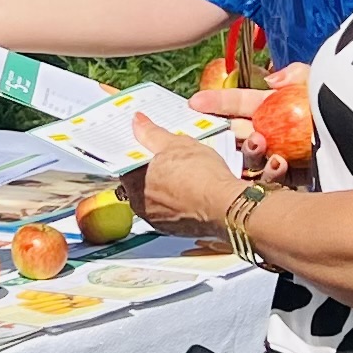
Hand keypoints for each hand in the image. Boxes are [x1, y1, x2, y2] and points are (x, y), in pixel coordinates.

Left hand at [124, 115, 240, 232]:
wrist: (226, 205)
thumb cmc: (201, 174)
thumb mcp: (176, 143)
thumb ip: (151, 133)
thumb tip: (137, 121)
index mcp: (134, 182)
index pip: (126, 165)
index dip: (139, 155)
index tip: (150, 149)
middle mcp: (140, 205)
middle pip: (140, 183)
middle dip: (152, 172)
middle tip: (171, 160)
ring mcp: (157, 221)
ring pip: (156, 199)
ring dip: (165, 189)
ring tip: (185, 176)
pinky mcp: (174, 231)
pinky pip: (171, 213)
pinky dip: (178, 203)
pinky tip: (192, 192)